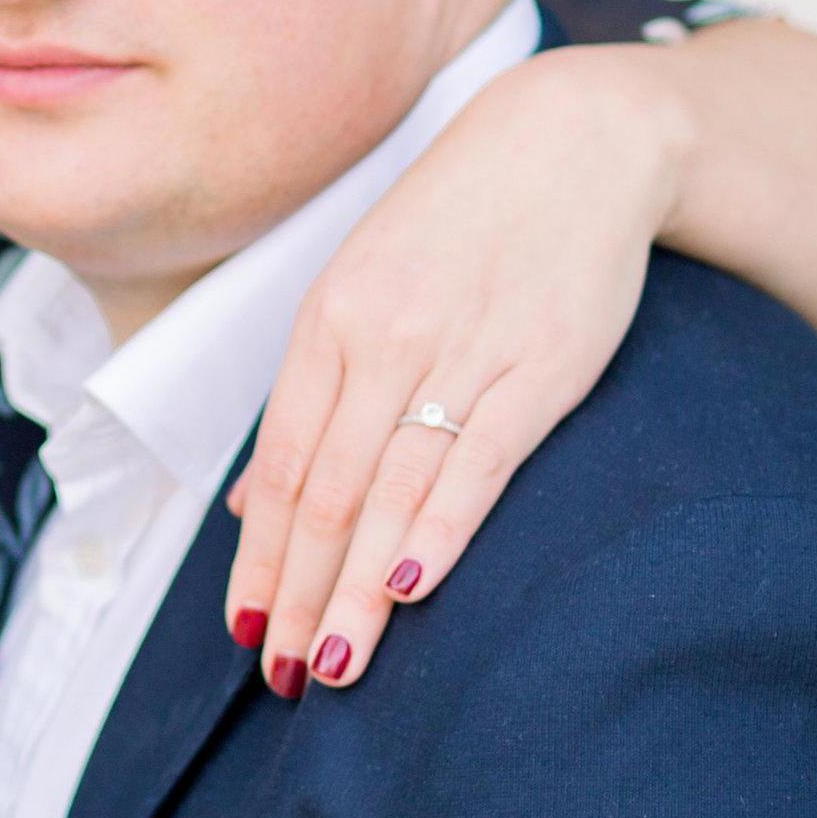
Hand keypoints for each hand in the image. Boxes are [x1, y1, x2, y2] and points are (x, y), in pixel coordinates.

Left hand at [225, 44, 690, 697]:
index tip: (244, 633)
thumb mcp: (360, 291)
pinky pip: (478, 462)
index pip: (280, 465)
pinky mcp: (540, 365)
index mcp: (328, 326)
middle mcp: (380, 341)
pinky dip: (438, 529)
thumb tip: (250, 501)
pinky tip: (410, 590)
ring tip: (335, 664)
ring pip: (389, 490)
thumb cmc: (456, 226)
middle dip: (299, 594)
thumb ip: (311, 398)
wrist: (572, 140)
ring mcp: (459, 352)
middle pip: (325, 493)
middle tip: (284, 677)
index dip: (259, 557)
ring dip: (355, 588)